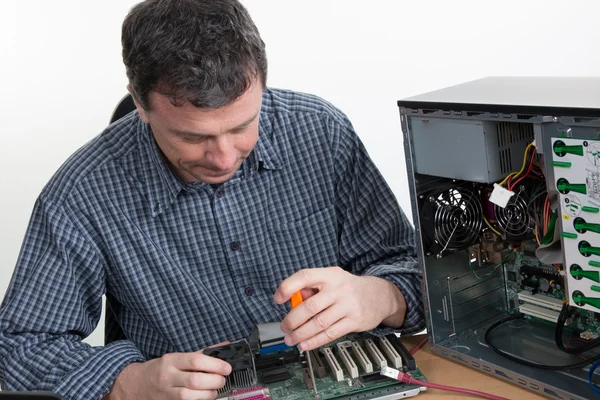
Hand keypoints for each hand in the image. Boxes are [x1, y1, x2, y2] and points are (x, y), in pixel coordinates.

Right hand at [105, 342, 231, 399]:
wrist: (135, 385)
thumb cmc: (160, 369)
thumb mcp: (177, 357)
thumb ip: (200, 354)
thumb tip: (224, 347)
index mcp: (171, 361)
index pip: (196, 360)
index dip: (215, 365)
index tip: (226, 367)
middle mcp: (167, 377)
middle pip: (195, 380)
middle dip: (214, 381)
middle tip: (222, 380)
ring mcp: (166, 393)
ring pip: (190, 396)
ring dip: (208, 394)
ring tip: (214, 390)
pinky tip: (204, 397)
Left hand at [274, 267, 405, 350]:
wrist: (379, 295)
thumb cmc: (349, 288)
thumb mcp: (331, 279)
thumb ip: (312, 288)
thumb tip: (292, 301)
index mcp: (330, 274)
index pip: (304, 276)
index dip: (288, 287)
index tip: (278, 299)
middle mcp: (339, 289)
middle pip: (310, 306)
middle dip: (292, 320)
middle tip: (284, 326)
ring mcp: (348, 305)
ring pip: (319, 323)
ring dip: (300, 334)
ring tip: (290, 338)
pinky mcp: (354, 321)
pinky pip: (330, 333)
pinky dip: (314, 341)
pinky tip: (305, 344)